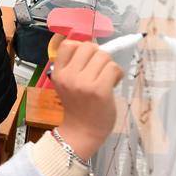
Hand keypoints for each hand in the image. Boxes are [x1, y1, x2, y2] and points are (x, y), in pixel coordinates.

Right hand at [52, 40, 123, 159]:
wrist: (82, 131)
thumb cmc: (78, 106)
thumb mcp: (67, 84)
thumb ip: (74, 66)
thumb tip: (95, 47)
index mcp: (58, 73)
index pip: (68, 44)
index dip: (81, 48)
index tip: (86, 60)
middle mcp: (68, 76)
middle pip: (89, 47)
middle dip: (98, 55)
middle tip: (98, 70)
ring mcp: (84, 83)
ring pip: (104, 56)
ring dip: (109, 65)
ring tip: (106, 78)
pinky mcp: (100, 90)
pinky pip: (114, 68)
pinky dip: (118, 74)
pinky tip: (113, 84)